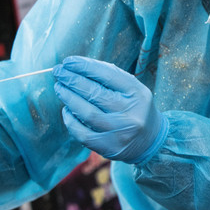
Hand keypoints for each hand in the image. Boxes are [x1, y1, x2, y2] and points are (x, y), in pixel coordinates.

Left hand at [53, 56, 167, 163]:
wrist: (151, 141)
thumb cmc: (135, 108)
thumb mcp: (131, 89)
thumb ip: (109, 77)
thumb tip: (77, 66)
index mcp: (137, 94)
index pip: (107, 75)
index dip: (84, 67)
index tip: (68, 62)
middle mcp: (131, 113)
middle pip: (96, 94)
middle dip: (73, 80)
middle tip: (59, 72)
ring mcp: (120, 132)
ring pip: (88, 113)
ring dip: (69, 98)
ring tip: (60, 88)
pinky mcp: (109, 148)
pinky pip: (83, 134)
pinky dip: (71, 121)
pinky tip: (66, 110)